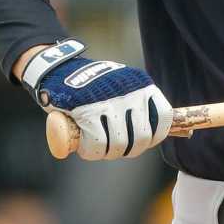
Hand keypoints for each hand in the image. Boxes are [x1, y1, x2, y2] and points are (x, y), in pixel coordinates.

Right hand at [19, 40, 173, 159]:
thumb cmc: (92, 85)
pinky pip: (97, 144)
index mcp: (142, 84)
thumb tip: (151, 132)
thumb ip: (135, 102)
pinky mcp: (88, 111)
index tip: (140, 141)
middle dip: (128, 149)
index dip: (154, 136)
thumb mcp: (121, 85)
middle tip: (112, 148)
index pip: (164, 117)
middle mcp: (131, 92)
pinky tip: (85, 146)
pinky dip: (91, 151)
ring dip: (107, 152)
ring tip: (96, 147)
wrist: (59, 70)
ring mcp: (110, 101)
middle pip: (142, 137)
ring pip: (119, 144)